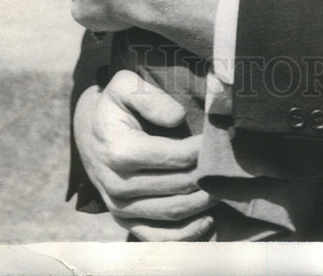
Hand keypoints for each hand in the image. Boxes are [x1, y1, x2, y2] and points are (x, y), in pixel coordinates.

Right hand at [74, 71, 216, 240]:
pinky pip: (158, 236)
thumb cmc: (116, 107)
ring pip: (173, 212)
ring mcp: (120, 207)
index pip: (174, 156)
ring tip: (224, 185)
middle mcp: (117, 184)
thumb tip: (177, 117)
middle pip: (178, 185)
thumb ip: (150, 97)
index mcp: (119, 151)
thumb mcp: (125, 86)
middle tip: (229, 163)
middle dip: (208, 174)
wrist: (93, 134)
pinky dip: (186, 233)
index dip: (201, 149)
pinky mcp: (125, 221)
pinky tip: (208, 219)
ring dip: (204, 201)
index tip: (219, 139)